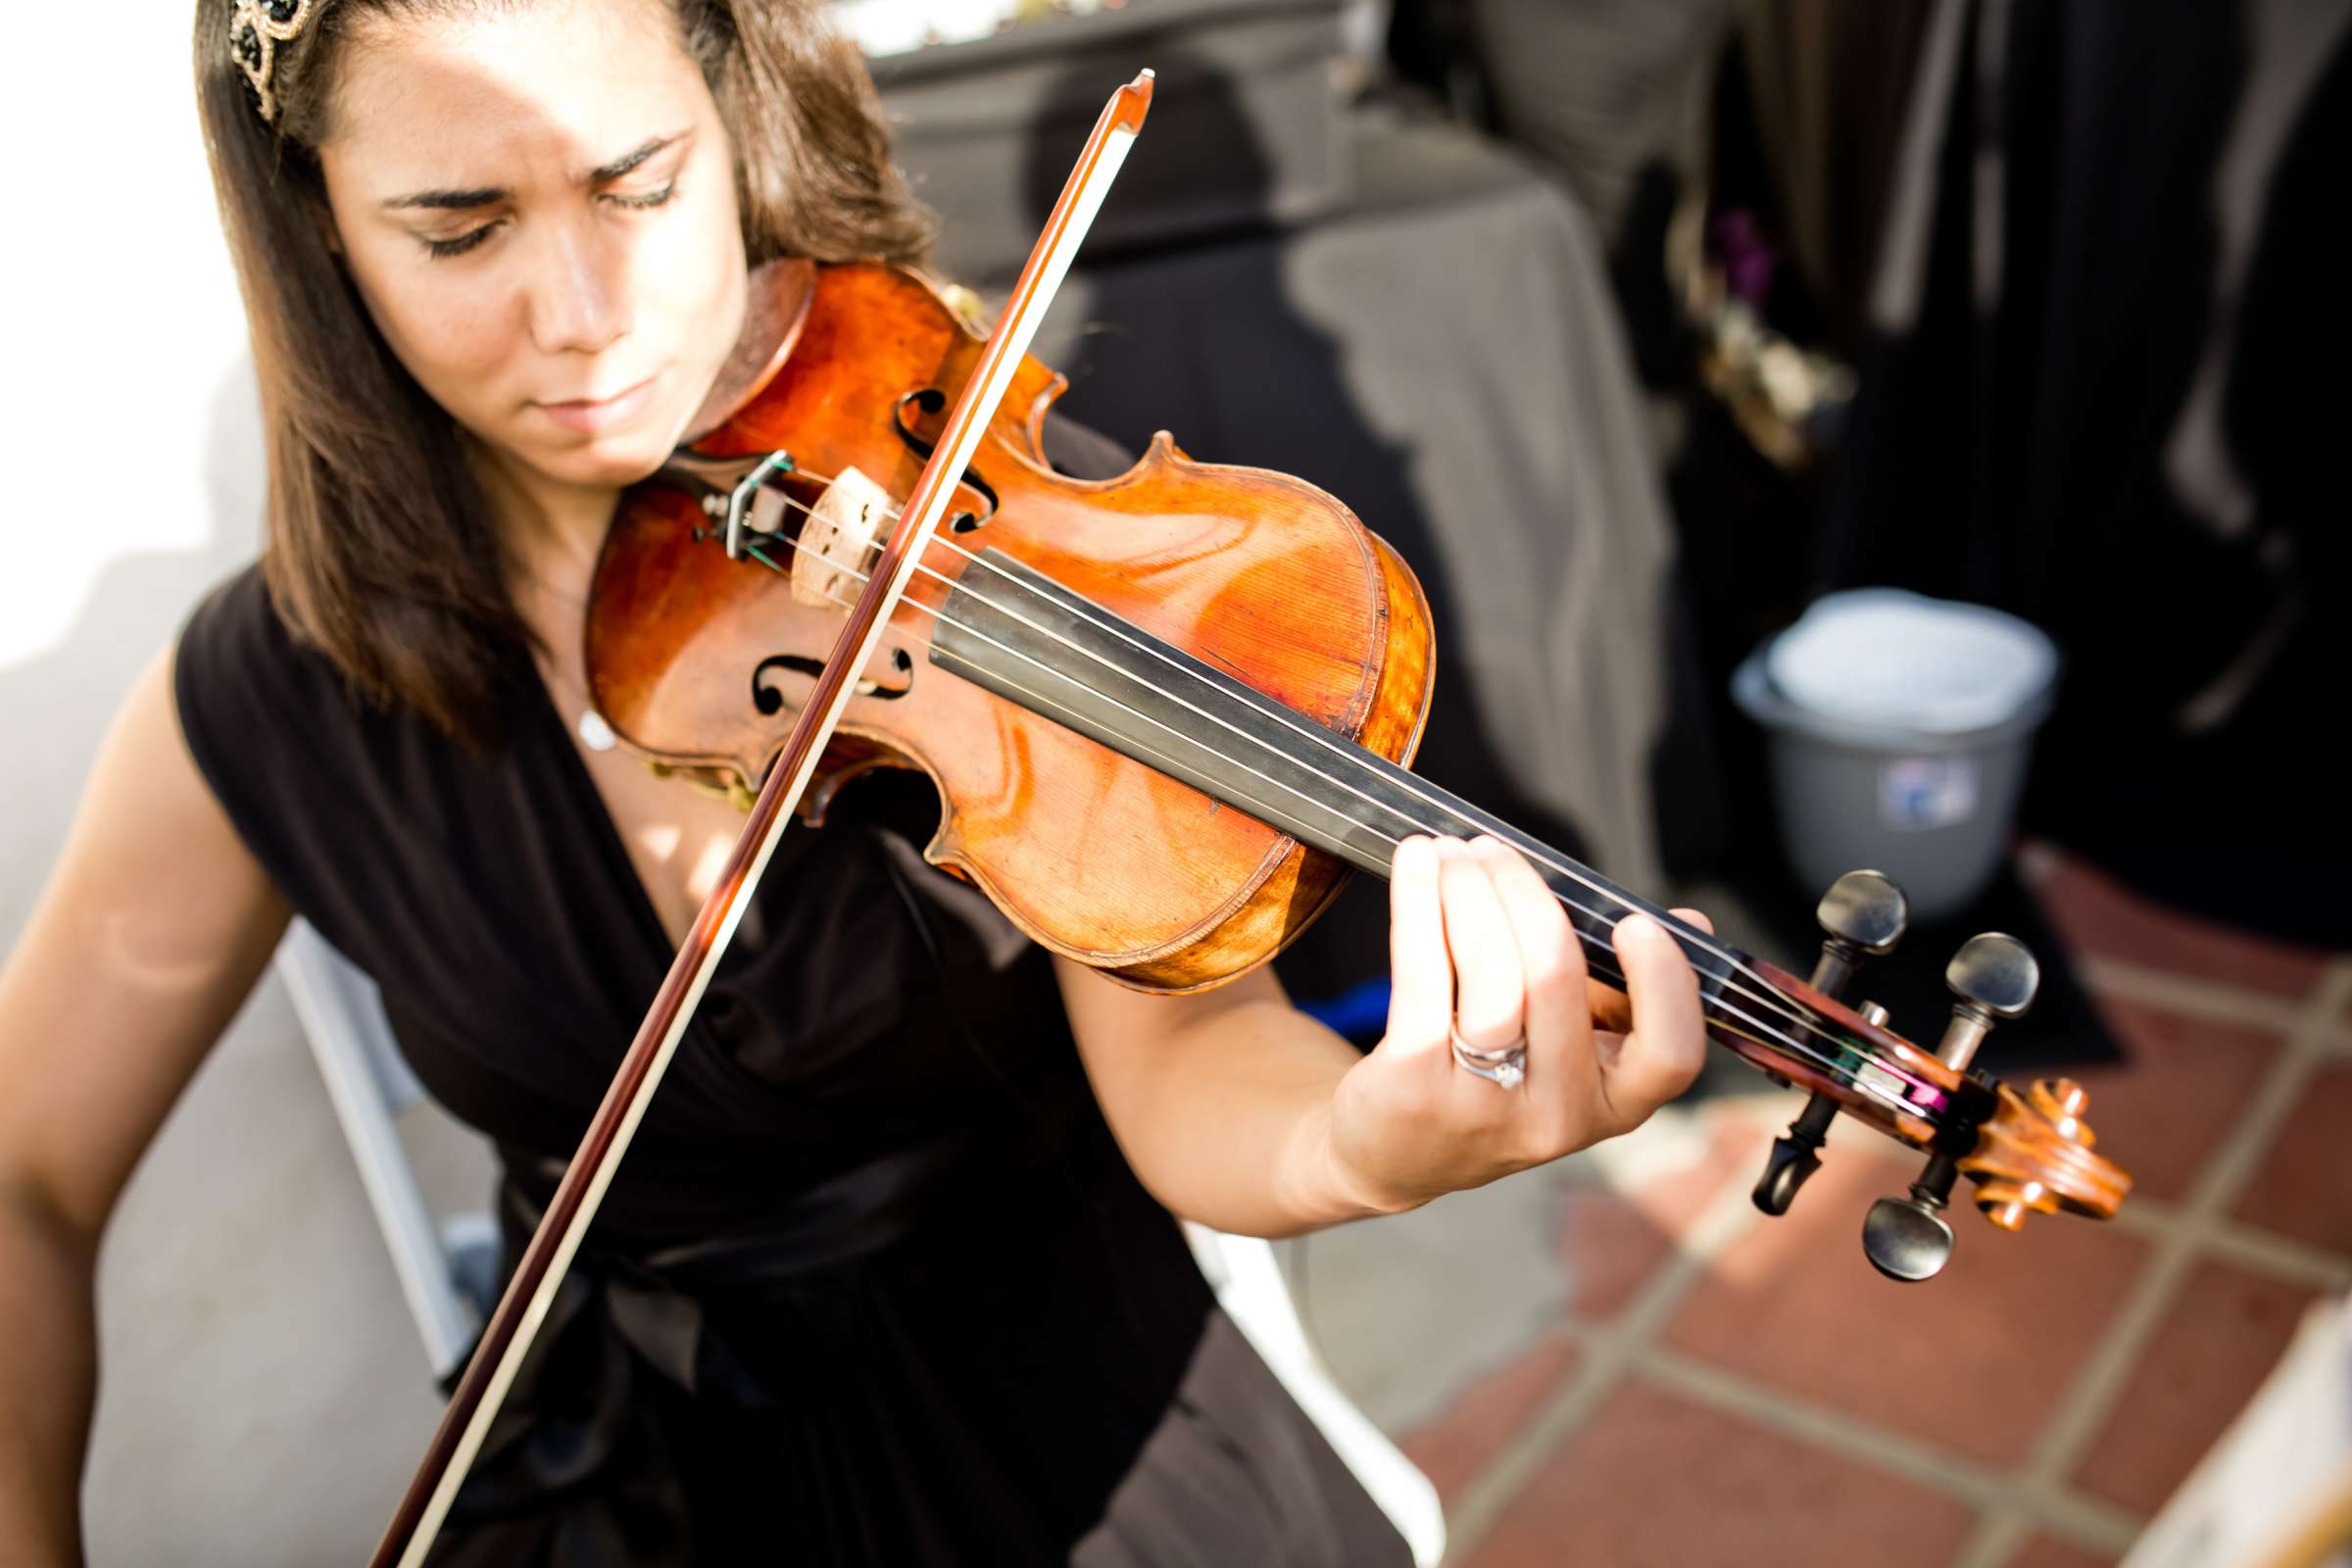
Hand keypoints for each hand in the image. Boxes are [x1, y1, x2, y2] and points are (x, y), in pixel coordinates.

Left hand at [1324, 835, 1712, 1213]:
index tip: (1634, 922)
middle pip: (1556, 980)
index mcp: (1613, 1101)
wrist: (1398, 1151)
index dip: (1662, 984)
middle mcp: (1556, 1114)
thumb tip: (1685, 921)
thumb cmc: (1499, 1078)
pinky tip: (1417, 867)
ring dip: (1469, 891)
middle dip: (1524, 893)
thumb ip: (1627, 991)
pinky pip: (1424, 975)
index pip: (1670, 1057)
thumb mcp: (1573, 1050)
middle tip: (1494, 851)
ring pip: (1491, 973)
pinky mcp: (1414, 1086)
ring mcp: (1483, 1105)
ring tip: (1452, 855)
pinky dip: (1419, 904)